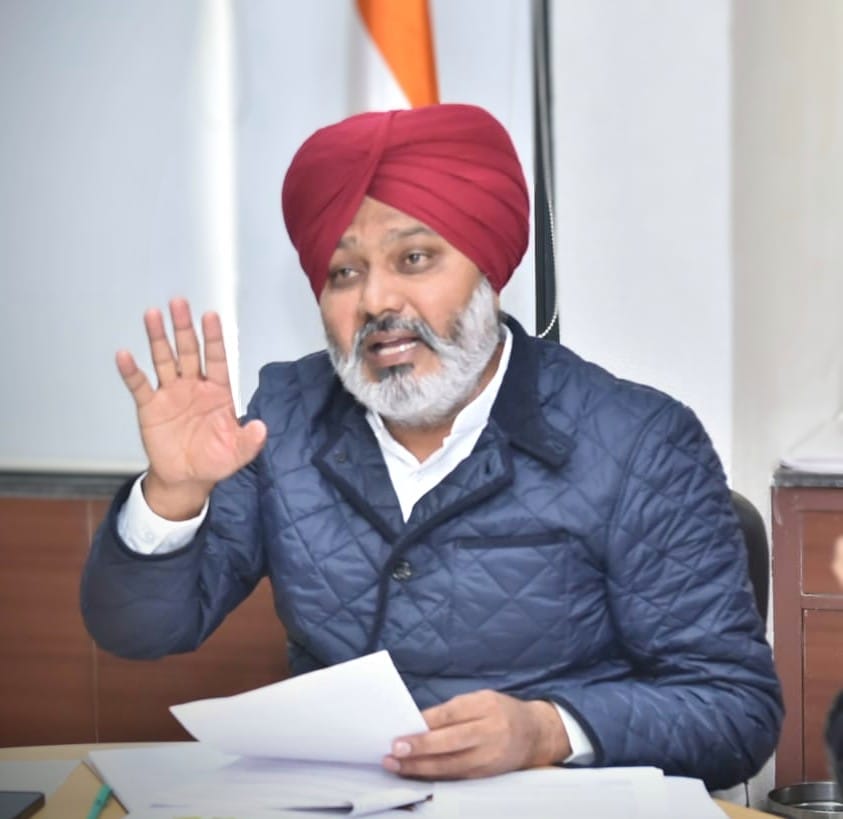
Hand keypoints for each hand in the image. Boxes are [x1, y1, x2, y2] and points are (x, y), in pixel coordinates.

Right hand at [116, 298, 266, 518]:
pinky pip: (139, 385)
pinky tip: (125, 355)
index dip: (214, 338)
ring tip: (152, 315)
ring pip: (164, 359)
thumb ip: (250, 441)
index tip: (211, 316)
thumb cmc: (214, 460)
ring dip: (158, 338)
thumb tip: (261, 428)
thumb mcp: (237, 453)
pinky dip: (132, 371)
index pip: (217, 358)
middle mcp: (194, 386)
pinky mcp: (150, 407)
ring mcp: (171, 394)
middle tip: (179, 303)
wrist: (187, 478)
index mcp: (218, 391)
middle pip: (189, 351)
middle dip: (184, 328)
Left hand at [383, 690, 570, 779]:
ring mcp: (489, 757)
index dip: (426, 724)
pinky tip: (415, 773)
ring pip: (450, 765)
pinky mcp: (486, 775)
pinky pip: (455, 777)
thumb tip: (419, 722)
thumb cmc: (501, 712)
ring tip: (397, 765)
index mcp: (486, 706)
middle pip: (451, 742)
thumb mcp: (481, 699)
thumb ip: (453, 710)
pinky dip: (433, 776)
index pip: (452, 714)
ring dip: (420, 767)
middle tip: (395, 751)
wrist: (535, 734)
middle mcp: (490, 732)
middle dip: (420, 748)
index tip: (403, 730)